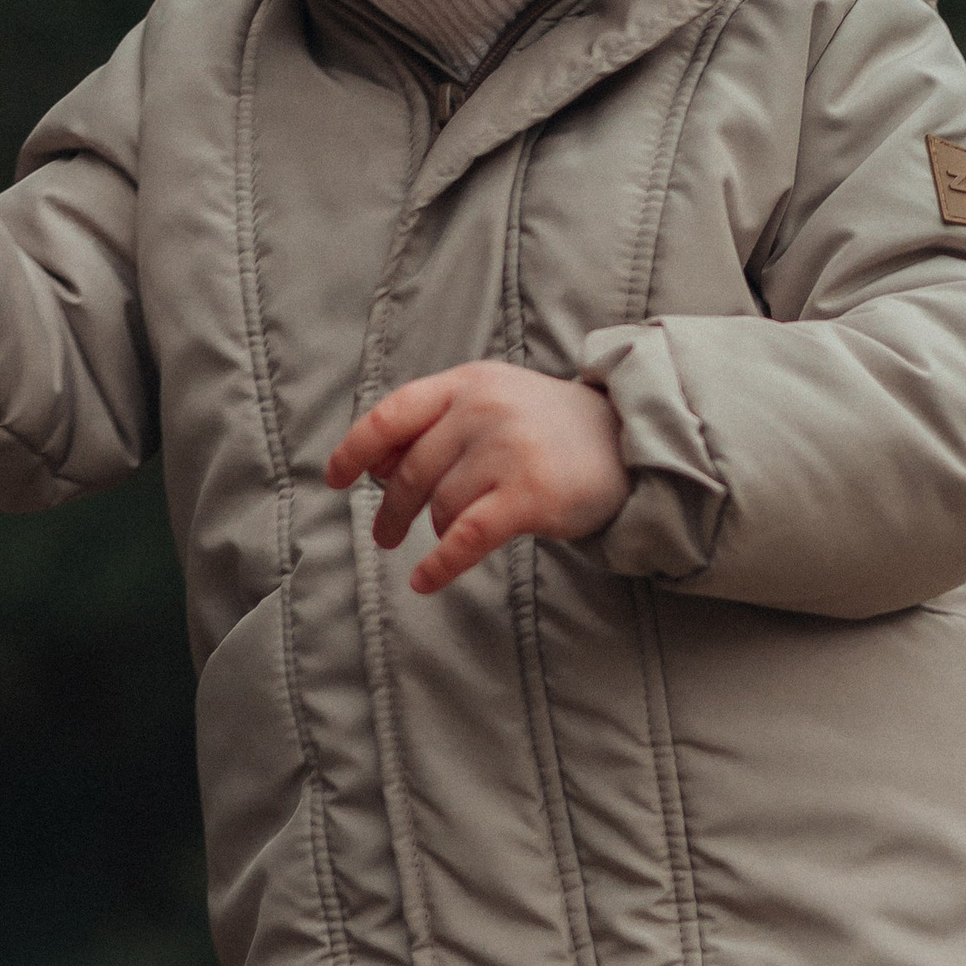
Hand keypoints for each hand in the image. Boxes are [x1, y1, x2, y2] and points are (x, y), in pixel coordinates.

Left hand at [326, 363, 630, 594]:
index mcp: (467, 384)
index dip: (356, 449)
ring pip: (441, 507)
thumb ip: (437, 423)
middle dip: (392, 510)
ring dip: (438, 530)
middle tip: (385, 536)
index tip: (335, 478)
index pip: (392, 414)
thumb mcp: (493, 402)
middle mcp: (483, 410)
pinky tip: (425, 582)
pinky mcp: (529, 496)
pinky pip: (465, 538)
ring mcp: (507, 450)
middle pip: (412, 472)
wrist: (630, 441)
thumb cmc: (550, 429)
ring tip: (452, 535)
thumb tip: (374, 466)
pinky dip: (440, 565)